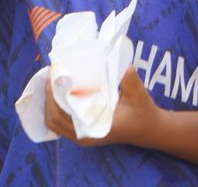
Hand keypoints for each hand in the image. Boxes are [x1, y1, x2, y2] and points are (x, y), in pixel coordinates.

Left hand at [44, 66, 160, 146]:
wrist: (149, 129)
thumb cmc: (143, 113)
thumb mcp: (139, 94)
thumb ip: (129, 79)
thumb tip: (116, 60)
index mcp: (94, 130)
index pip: (62, 114)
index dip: (53, 94)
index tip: (54, 74)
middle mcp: (84, 136)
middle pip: (53, 119)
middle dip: (48, 96)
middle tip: (52, 73)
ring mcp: (83, 137)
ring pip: (54, 122)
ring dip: (50, 102)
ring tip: (54, 81)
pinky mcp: (84, 133)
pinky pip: (61, 123)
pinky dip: (56, 108)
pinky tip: (62, 92)